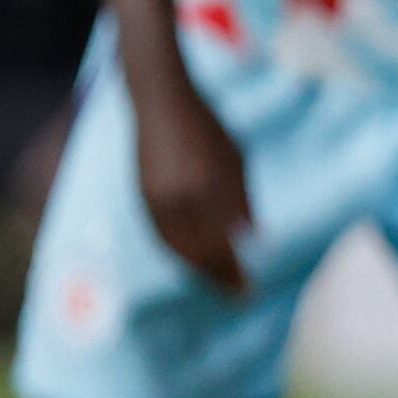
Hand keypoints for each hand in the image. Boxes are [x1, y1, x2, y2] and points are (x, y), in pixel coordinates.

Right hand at [127, 78, 254, 296]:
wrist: (160, 103)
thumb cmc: (207, 128)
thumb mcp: (237, 159)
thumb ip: (242, 200)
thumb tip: (254, 238)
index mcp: (209, 188)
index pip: (223, 244)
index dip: (234, 271)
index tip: (248, 290)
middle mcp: (181, 198)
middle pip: (200, 252)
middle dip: (219, 276)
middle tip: (238, 295)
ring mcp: (158, 198)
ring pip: (178, 248)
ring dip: (199, 269)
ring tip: (218, 282)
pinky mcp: (143, 196)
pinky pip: (161, 235)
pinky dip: (179, 253)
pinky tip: (192, 261)